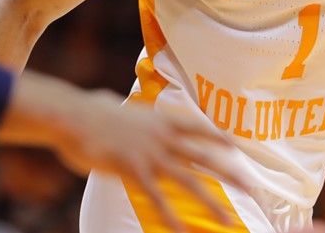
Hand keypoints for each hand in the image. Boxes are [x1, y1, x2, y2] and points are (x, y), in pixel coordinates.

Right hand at [47, 89, 251, 232]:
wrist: (72, 116)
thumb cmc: (88, 110)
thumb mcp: (117, 105)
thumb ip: (129, 113)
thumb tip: (122, 105)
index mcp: (159, 119)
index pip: (198, 128)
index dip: (219, 138)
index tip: (236, 148)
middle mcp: (161, 136)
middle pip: (205, 157)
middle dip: (231, 174)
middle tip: (252, 188)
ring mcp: (150, 154)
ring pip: (189, 181)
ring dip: (211, 203)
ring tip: (227, 220)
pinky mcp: (133, 170)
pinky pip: (157, 197)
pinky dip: (170, 216)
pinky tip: (182, 231)